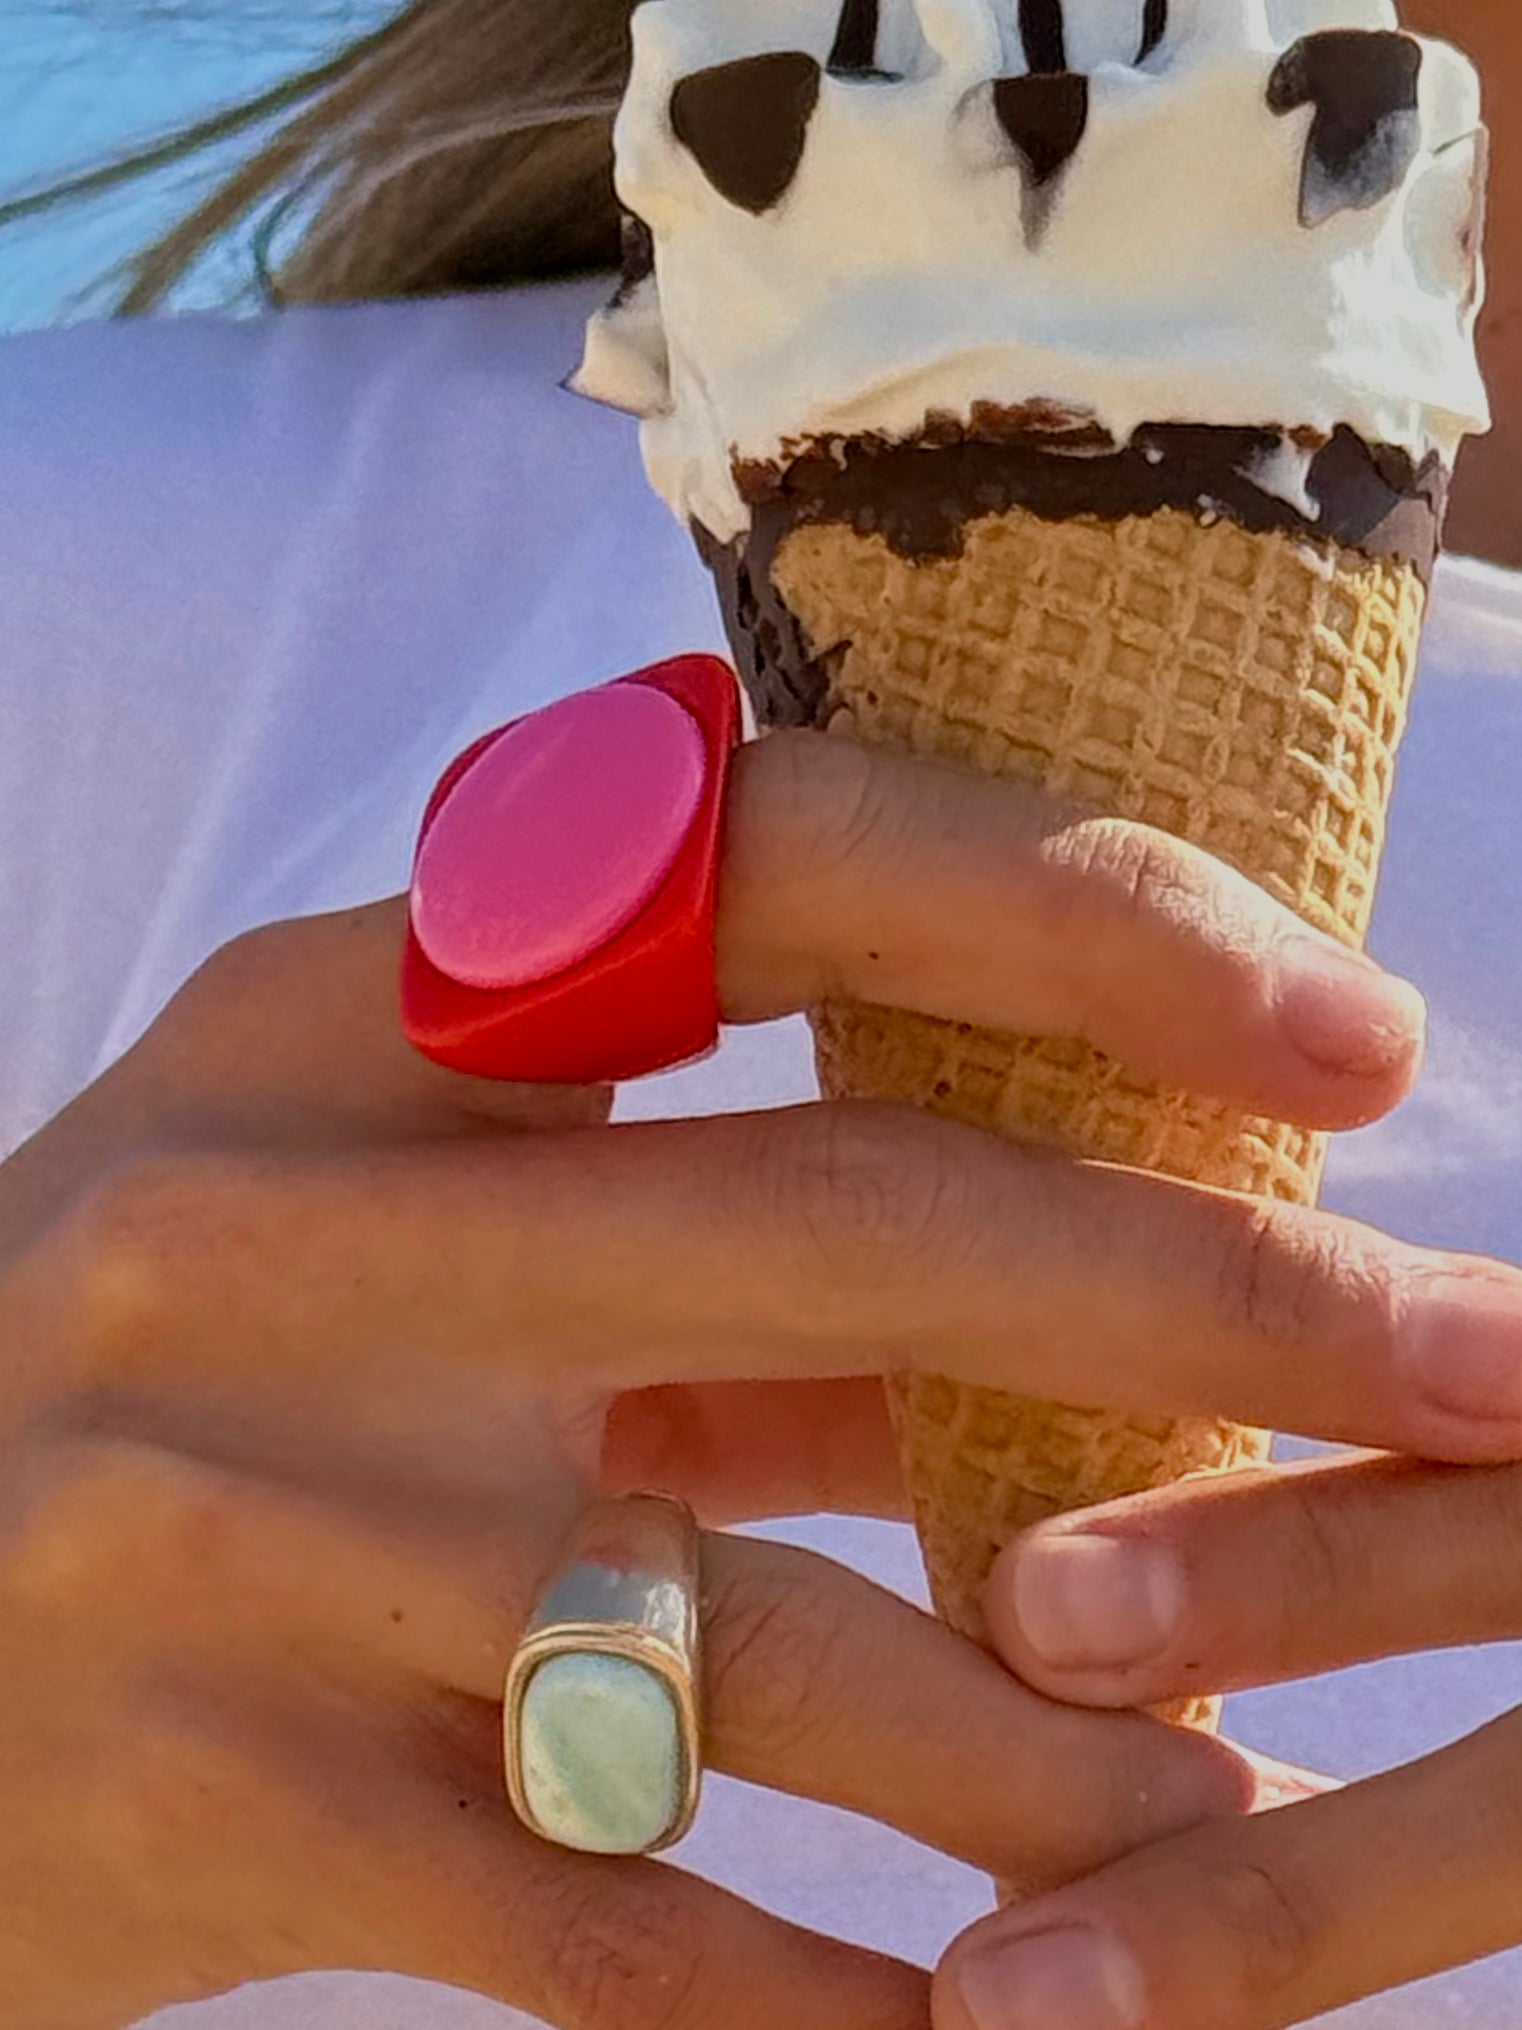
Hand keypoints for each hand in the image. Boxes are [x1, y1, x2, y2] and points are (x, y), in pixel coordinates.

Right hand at [0, 721, 1506, 2029]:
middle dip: (1214, 1307)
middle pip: (839, 1228)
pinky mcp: (201, 1799)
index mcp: (326, 1016)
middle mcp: (268, 1222)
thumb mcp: (359, 1206)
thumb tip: (1075, 1213)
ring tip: (1277, 1789)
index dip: (1076, 919)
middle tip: (1487, 1373)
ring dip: (1079, 1736)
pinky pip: (616, 1916)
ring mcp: (221, 1515)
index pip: (753, 871)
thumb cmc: (179, 1382)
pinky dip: (854, 1995)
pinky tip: (1039, 2026)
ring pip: (765, 1630)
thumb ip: (659, 1177)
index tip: (1355, 1033)